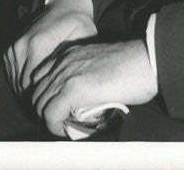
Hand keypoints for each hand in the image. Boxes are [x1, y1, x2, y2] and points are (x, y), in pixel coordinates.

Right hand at [3, 0, 96, 96]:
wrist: (64, 4)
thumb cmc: (77, 22)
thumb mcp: (85, 36)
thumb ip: (79, 59)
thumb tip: (76, 84)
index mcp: (38, 44)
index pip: (35, 85)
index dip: (46, 99)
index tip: (58, 105)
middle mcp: (22, 46)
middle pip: (24, 86)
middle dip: (38, 99)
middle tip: (53, 105)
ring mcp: (14, 47)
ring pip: (16, 83)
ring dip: (29, 93)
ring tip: (47, 98)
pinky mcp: (10, 49)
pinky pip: (12, 75)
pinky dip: (23, 84)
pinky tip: (39, 86)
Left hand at [30, 40, 157, 137]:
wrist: (146, 60)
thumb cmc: (133, 64)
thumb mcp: (100, 64)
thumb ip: (86, 75)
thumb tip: (82, 98)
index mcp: (71, 53)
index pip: (42, 75)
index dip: (47, 94)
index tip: (57, 106)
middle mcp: (64, 61)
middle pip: (37, 90)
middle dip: (45, 107)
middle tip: (60, 119)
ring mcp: (67, 74)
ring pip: (40, 102)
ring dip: (49, 117)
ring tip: (63, 125)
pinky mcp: (73, 89)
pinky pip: (50, 113)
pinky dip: (54, 126)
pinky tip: (64, 130)